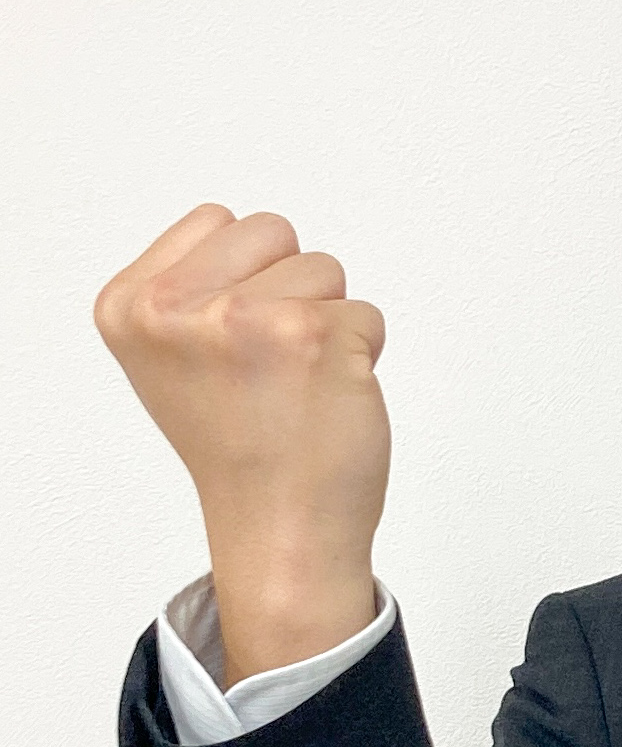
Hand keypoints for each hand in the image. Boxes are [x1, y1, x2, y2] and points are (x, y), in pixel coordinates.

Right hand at [95, 204, 390, 685]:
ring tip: (297, 383)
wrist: (279, 526)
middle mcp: (176, 309)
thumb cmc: (241, 447)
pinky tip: (328, 398)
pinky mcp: (315, 337)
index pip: (219, 221)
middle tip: (272, 365)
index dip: (246, 275)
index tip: (234, 345)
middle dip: (290, 288)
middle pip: (273, 232)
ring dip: (328, 321)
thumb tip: (239, 235)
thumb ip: (189, 289)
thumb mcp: (171, 356)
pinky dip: (363, 352)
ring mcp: (244, 320)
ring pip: (325, 268)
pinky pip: (366, 313)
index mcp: (130, 305)